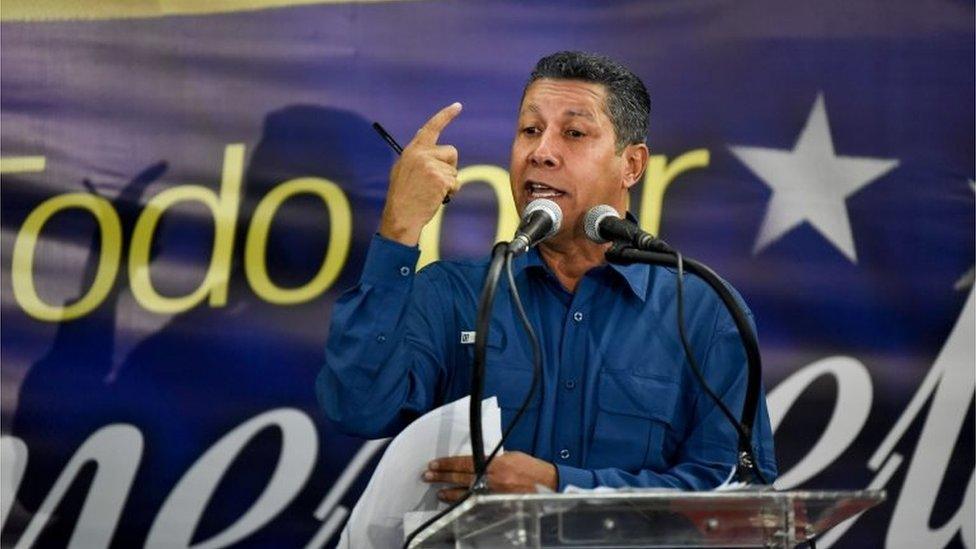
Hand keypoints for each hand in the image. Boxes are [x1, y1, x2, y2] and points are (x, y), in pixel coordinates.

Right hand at [379, 102, 462, 245]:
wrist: (401, 215)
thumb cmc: (403, 195)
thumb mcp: (403, 167)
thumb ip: (416, 151)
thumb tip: (425, 130)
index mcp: (413, 150)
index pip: (431, 127)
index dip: (445, 115)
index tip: (458, 106)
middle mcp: (422, 154)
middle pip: (452, 151)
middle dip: (450, 165)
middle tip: (437, 180)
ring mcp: (432, 166)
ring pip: (454, 169)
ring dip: (449, 181)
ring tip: (432, 191)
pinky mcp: (441, 179)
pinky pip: (456, 182)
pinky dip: (451, 191)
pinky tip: (437, 197)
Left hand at [422, 451, 557, 502]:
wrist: (549, 484)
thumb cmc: (532, 469)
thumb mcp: (511, 456)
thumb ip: (491, 459)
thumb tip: (476, 462)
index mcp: (494, 462)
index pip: (464, 462)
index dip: (447, 463)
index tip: (434, 463)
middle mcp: (492, 478)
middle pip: (460, 477)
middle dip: (442, 476)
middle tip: (427, 475)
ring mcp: (494, 493)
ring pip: (465, 492)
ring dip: (449, 491)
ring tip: (437, 491)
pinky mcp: (497, 504)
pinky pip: (475, 503)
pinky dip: (463, 502)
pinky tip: (454, 502)